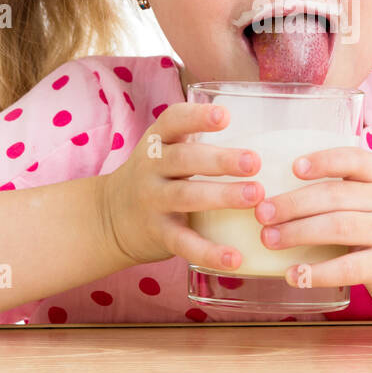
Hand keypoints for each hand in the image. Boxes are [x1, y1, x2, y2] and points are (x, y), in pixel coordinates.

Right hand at [100, 103, 264, 267]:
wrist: (109, 218)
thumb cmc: (155, 177)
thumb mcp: (164, 151)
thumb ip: (198, 142)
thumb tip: (263, 132)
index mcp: (158, 142)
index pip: (174, 121)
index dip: (197, 117)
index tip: (225, 115)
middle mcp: (151, 168)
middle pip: (184, 159)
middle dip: (220, 160)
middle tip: (255, 161)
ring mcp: (153, 201)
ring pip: (186, 196)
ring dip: (222, 196)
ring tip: (256, 196)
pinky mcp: (158, 234)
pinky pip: (184, 242)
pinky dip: (209, 251)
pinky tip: (235, 257)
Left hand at [253, 147, 371, 317]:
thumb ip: (342, 193)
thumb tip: (278, 192)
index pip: (354, 159)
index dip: (324, 161)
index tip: (294, 167)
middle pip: (335, 196)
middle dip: (293, 203)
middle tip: (262, 212)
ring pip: (337, 227)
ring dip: (298, 232)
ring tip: (269, 239)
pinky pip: (347, 268)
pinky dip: (316, 272)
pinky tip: (293, 274)